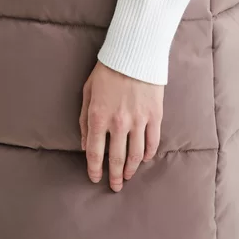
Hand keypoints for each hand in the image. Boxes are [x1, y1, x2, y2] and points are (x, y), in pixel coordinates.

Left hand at [79, 60, 163, 191]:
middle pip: (116, 159)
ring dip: (132, 169)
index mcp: (98, 117)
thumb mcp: (87, 91)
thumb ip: (84, 120)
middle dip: (114, 176)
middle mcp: (118, 123)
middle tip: (115, 186)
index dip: (94, 170)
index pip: (95, 153)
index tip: (95, 178)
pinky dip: (149, 154)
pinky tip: (145, 158)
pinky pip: (153, 142)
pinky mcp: (155, 116)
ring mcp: (139, 121)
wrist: (134, 52)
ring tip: (129, 175)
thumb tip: (85, 145)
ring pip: (136, 155)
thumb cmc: (107, 70)